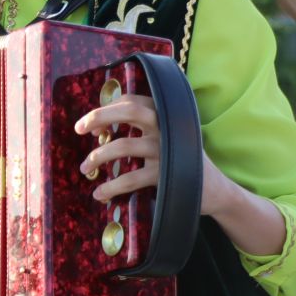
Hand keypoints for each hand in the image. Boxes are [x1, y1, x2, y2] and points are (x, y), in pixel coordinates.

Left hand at [76, 93, 242, 217]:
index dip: (108, 108)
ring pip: (124, 145)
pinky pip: (132, 178)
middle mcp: (167, 127)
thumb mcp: (168, 140)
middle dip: (100, 116)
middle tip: (79, 129)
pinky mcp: (168, 173)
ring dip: (98, 157)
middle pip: (130, 111)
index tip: (90, 123)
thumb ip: (143, 132)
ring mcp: (167, 149)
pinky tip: (100, 194)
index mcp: (167, 116)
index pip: (133, 101)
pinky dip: (112, 186)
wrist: (216, 191)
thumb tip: (103, 132)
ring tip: (85, 168)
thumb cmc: (184, 163)